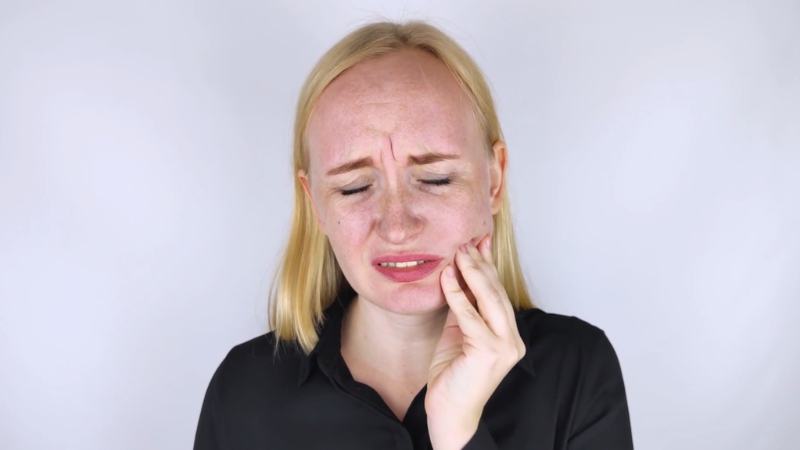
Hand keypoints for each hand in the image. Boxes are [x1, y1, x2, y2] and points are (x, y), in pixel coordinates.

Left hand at [425, 235, 526, 449]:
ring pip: (490, 300)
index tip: (479, 241)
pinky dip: (458, 295)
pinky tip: (447, 278)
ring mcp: (505, 347)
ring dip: (472, 273)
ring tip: (459, 251)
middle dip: (481, 264)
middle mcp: (513, 340)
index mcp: (508, 334)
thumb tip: (459, 274)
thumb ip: (463, 307)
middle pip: (497, 293)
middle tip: (466, 241)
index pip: (498, 293)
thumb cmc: (452, 375)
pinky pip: (470, 317)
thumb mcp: (458, 332)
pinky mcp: (490, 353)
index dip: (489, 266)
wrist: (449, 411)